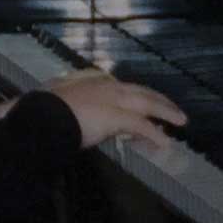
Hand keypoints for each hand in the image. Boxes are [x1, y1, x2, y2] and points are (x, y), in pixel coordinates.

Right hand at [46, 70, 185, 148]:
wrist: (42, 115)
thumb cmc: (43, 108)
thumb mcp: (55, 98)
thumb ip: (68, 100)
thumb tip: (69, 104)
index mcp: (90, 80)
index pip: (120, 86)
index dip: (135, 95)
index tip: (143, 101)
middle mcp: (105, 85)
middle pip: (140, 91)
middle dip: (158, 99)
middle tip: (173, 109)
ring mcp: (113, 99)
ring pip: (147, 104)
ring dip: (166, 112)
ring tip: (180, 120)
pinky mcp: (117, 116)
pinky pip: (142, 126)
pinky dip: (155, 134)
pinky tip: (164, 142)